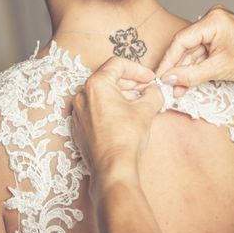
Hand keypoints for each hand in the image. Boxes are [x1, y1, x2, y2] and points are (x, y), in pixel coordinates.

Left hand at [72, 57, 164, 198]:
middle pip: (108, 78)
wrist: (113, 168)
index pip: (118, 64)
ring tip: (139, 104)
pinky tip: (125, 117)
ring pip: (101, 94)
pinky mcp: (78, 127)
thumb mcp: (146, 110)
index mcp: (96, 85)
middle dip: (130, 83)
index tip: (150, 79)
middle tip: (147, 90)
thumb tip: (155, 90)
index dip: (138, 69)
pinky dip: (110, 108)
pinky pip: (95, 109)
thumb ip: (153, 94)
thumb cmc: (126, 138)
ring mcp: (78, 112)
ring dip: (121, 95)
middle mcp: (82, 95)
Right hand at [156, 6, 233, 94]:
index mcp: (213, 20)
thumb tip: (169, 79)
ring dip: (186, 70)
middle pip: (186, 46)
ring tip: (177, 89)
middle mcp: (213, 19)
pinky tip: (187, 82)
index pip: (181, 40)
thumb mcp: (220, 70)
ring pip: (193, 51)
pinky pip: (203, 52)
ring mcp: (217, 27)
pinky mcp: (220, 36)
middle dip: (177, 68)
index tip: (158, 77)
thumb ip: (191, 75)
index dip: (168, 61)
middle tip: (166, 86)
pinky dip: (197, 67)